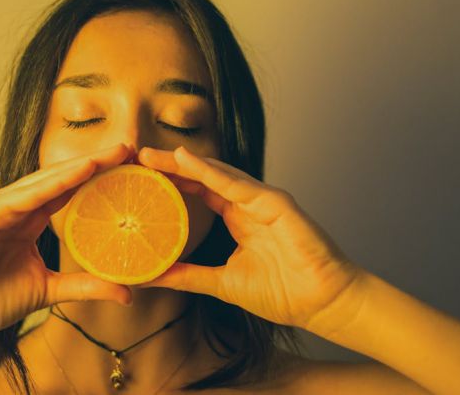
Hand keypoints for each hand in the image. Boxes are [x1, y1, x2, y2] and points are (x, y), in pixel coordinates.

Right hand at [0, 143, 133, 340]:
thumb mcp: (48, 290)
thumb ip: (85, 286)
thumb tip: (127, 294)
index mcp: (30, 219)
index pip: (72, 191)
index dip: (101, 178)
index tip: (134, 168)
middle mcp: (18, 206)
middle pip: (64, 178)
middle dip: (98, 163)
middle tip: (132, 148)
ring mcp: (1, 206)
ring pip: (48, 180)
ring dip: (82, 165)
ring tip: (115, 153)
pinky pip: (26, 195)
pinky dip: (54, 182)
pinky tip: (80, 171)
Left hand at [137, 145, 360, 328]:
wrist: (322, 304)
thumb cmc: (283, 293)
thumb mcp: (222, 283)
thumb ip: (188, 275)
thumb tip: (151, 276)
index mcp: (238, 217)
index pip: (198, 191)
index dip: (170, 182)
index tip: (139, 177)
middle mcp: (248, 203)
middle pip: (203, 176)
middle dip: (171, 166)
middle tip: (137, 157)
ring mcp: (263, 200)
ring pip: (217, 173)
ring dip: (184, 163)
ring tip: (154, 155)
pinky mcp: (277, 203)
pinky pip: (238, 185)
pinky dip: (211, 172)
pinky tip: (186, 161)